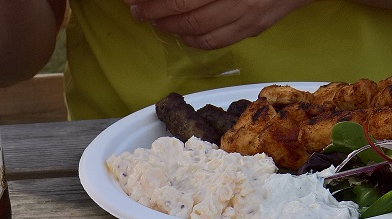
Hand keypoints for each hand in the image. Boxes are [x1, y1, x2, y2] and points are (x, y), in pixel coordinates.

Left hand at [124, 0, 311, 49]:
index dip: (155, 0)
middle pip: (185, 10)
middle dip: (155, 13)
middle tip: (138, 10)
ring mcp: (246, 14)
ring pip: (199, 30)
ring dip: (172, 28)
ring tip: (156, 23)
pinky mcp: (253, 28)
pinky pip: (218, 42)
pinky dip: (195, 42)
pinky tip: (183, 36)